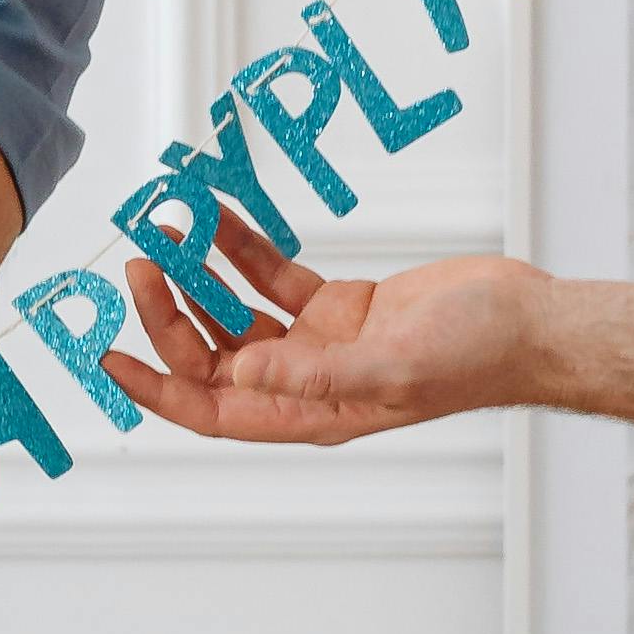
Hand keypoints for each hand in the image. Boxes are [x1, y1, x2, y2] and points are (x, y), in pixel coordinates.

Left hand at [110, 231, 540, 445]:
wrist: (526, 323)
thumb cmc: (475, 358)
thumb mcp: (388, 369)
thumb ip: (312, 374)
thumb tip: (241, 371)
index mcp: (308, 413)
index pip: (208, 408)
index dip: (154, 387)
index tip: (107, 359)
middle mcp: (305, 383)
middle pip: (211, 354)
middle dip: (169, 312)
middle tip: (142, 263)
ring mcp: (321, 344)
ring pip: (236, 312)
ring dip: (199, 276)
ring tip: (170, 231)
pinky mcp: (342, 306)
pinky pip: (274, 278)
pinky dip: (244, 250)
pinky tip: (220, 220)